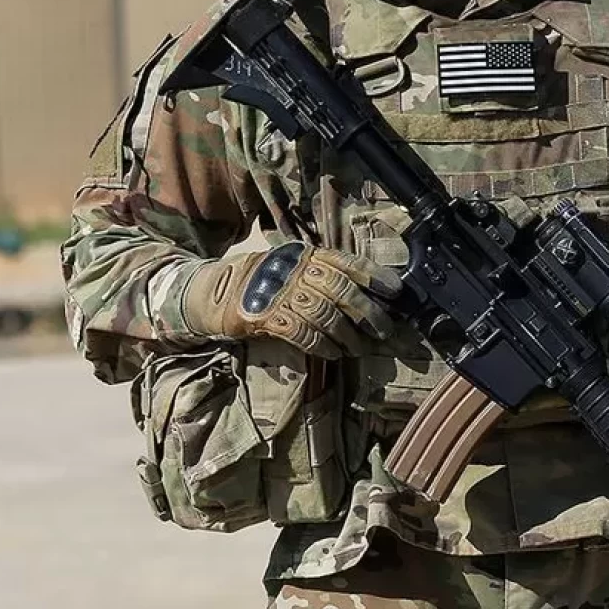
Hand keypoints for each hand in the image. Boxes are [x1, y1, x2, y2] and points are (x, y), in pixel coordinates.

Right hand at [184, 242, 402, 357]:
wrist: (212, 291)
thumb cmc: (262, 282)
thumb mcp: (291, 269)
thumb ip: (321, 276)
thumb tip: (365, 295)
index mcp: (305, 255)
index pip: (346, 262)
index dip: (374, 276)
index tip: (395, 292)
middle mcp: (294, 269)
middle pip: (340, 290)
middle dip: (367, 312)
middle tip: (383, 331)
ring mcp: (278, 292)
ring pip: (323, 314)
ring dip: (346, 335)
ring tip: (359, 348)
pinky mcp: (263, 316)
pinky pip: (301, 332)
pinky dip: (321, 345)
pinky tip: (333, 354)